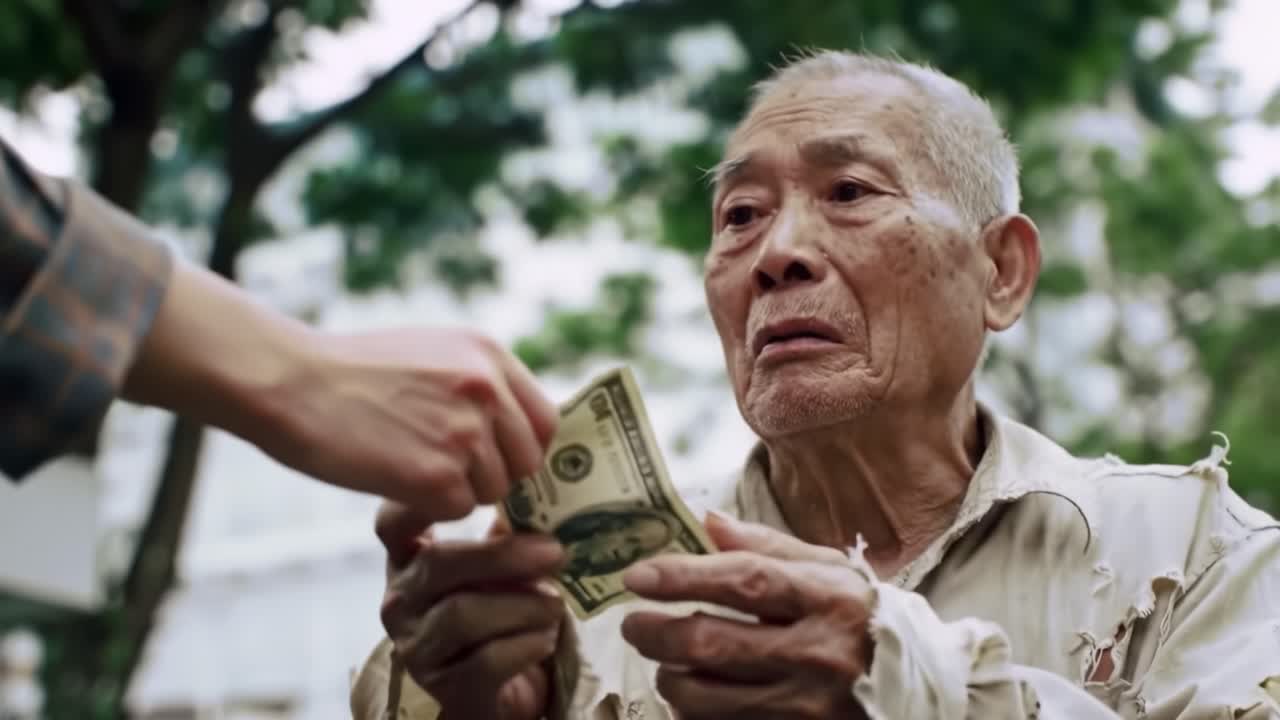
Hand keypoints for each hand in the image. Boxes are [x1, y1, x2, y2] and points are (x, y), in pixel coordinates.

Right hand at [264, 326, 558, 520]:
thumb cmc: (351, 371)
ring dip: (458, 491)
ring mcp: (466, 432)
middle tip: (449, 473)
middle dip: (495, 475)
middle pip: (527, 462)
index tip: (501, 462)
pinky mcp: (438, 474)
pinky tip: (394, 478)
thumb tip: (516, 429)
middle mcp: (488, 390)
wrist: (292, 381)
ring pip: (493, 490)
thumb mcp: (431, 353)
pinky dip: (430, 506)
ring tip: (409, 464)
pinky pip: (458, 510)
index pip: (544, 420)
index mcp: (490, 356)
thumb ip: (480, 384)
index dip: (524, 448)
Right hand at [377, 502, 565, 719]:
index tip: (477, 489)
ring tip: (556, 605)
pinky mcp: (445, 686)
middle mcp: (400, 601)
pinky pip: (486, 661)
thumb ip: (508, 529)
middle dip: (502, 556)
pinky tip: (546, 638)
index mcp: (409, 559)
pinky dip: (526, 645)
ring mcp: (416, 647)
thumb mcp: (496, 567)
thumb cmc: (498, 612)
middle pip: (438, 564)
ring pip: (463, 616)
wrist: (500, 690)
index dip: (424, 502)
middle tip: (555, 552)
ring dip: (523, 606)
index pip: (392, 522)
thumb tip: (544, 490)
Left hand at [620, 512, 873, 719]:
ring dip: (670, 677)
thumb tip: (708, 520)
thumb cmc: (859, 617)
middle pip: (713, 642)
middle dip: (656, 632)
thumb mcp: (827, 570)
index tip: (637, 576)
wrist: (919, 686)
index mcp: (826, 597)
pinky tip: (692, 696)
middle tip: (633, 624)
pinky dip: (693, 714)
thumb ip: (766, 546)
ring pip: (707, 696)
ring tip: (667, 661)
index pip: (744, 580)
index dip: (684, 577)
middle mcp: (818, 652)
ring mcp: (807, 705)